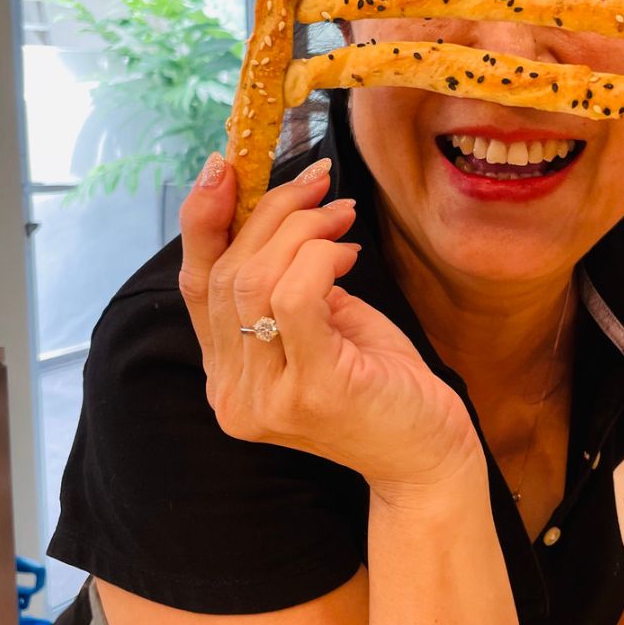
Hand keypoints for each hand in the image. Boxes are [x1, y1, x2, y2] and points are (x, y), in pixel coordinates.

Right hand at [177, 153, 480, 501]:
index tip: (224, 166)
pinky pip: (297, 296)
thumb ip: (287, 286)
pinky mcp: (313, 390)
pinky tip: (350, 254)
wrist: (429, 458)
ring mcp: (267, 398)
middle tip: (321, 187)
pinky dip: (321, 257)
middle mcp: (232, 394)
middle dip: (273, 212)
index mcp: (227, 376)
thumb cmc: (381, 385)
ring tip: (342, 217)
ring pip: (256, 279)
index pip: (195, 285)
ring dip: (304, 229)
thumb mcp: (323, 326)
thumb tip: (285, 216)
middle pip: (228, 273)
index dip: (203, 220)